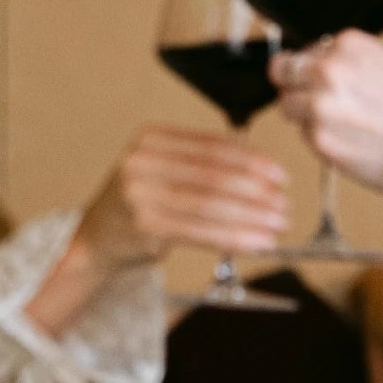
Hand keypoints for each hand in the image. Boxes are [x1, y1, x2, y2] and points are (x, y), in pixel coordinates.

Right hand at [26, 127, 289, 337]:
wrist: (97, 238)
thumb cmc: (141, 204)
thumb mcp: (164, 171)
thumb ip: (201, 164)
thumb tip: (261, 172)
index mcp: (151, 139)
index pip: (212, 147)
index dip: (252, 161)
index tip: (280, 176)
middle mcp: (142, 161)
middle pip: (215, 175)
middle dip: (257, 192)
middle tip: (284, 205)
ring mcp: (140, 194)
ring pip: (211, 205)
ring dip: (252, 217)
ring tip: (279, 225)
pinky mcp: (145, 227)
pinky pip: (201, 232)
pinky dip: (235, 237)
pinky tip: (259, 242)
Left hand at [271, 33, 382, 187]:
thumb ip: (352, 61)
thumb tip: (326, 66)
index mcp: (347, 45)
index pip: (308, 50)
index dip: (312, 68)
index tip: (320, 80)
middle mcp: (328, 70)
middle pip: (284, 73)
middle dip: (296, 86)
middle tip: (310, 101)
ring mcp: (320, 106)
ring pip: (289, 107)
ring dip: (306, 116)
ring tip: (340, 126)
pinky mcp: (321, 140)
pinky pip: (307, 137)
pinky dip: (322, 141)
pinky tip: (351, 142)